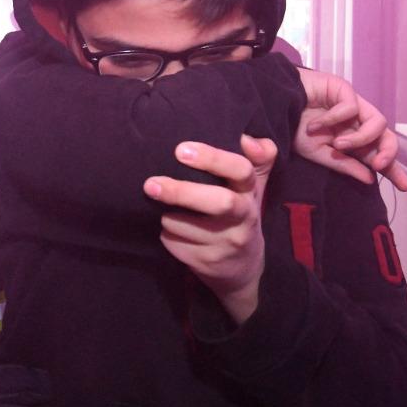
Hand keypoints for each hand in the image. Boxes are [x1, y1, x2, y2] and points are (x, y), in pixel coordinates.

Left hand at [143, 136, 274, 323]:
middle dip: (181, 192)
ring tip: (166, 210)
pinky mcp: (206, 262)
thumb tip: (248, 137)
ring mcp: (226, 243)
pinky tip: (173, 231)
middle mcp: (243, 218)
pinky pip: (173, 242)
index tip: (180, 150)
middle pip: (218, 202)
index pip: (241, 171)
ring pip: (183, 224)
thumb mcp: (253, 189)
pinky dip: (166, 234)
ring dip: (167, 215)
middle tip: (150, 184)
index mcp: (250, 193)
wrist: (243, 269)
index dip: (213, 158)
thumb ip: (256, 160)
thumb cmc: (240, 216)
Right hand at [295, 68, 406, 190]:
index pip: (377, 155)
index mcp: (351, 140)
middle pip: (387, 137)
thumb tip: (371, 179)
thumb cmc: (292, 128)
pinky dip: (333, 119)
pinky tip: (316, 124)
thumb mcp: (318, 153)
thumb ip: (344, 164)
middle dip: (388, 152)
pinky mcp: (345, 89)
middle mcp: (357, 123)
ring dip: (359, 138)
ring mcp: (353, 105)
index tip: (404, 187)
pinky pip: (351, 107)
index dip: (392, 169)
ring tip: (338, 144)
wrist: (273, 105)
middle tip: (379, 164)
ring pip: (378, 122)